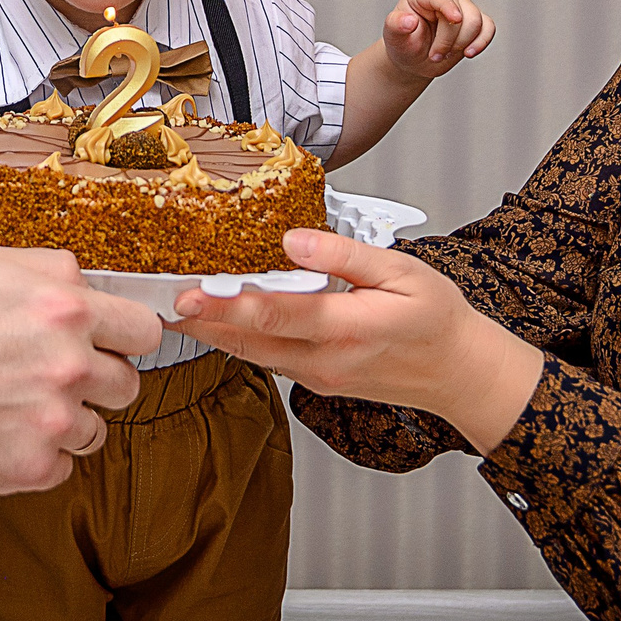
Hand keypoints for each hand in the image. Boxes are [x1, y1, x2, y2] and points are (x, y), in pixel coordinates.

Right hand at [0, 247, 162, 494]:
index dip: (126, 337)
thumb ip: (50, 270)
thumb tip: (87, 283)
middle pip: (128, 383)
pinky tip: (3, 434)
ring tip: (18, 407)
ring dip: (67, 421)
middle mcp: (70, 363)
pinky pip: (64, 466)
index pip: (144, 328)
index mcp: (66, 308)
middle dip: (98, 381)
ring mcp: (56, 418)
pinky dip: (39, 456)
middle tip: (54, 377)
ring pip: (97, 428)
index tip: (110, 343)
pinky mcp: (37, 464)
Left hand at [171, 228, 541, 453]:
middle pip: (251, 341)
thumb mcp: (402, 271)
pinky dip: (240, 342)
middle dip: (203, 322)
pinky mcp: (317, 381)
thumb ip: (345, 256)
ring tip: (176, 308)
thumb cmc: (437, 319)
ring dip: (214, 334)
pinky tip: (220, 323)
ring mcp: (319, 376)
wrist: (460, 372)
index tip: (188, 293)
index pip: (275, 315)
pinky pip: (269, 360)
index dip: (227, 306)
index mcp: (348, 328)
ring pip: (254, 355)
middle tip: (160, 301)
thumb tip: (296, 240)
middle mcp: (327, 360)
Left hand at [381, 0, 495, 81]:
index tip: (455, 20)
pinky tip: (469, 53)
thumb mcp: (394, 37)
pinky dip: (482, 42)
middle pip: (462, 13)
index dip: (448, 6)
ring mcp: (462, 8)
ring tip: (444, 54)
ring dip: (462, 44)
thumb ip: (396, 26)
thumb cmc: (403, 43)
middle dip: (450, 40)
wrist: (414, 60)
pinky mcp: (474, 23)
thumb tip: (408, 20)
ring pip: (477, 21)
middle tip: (434, 55)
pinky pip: (489, 27)